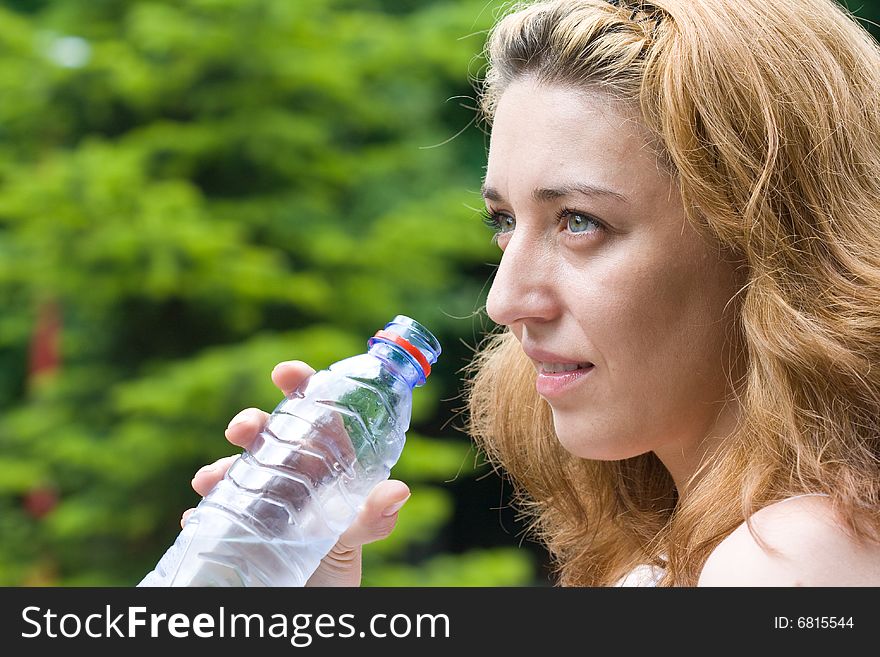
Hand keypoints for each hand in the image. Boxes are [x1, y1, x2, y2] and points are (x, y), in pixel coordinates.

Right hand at [183, 360, 410, 586]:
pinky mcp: (233, 526)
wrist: (308, 608)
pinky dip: (201, 509)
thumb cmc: (335, 566)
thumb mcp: (353, 539)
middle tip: (242, 429)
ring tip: (209, 479)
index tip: (285, 373)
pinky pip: (212, 511)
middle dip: (251, 423)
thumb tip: (398, 491)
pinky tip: (196, 513)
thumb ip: (373, 518)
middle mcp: (288, 475)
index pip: (315, 413)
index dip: (301, 386)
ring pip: (234, 468)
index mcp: (323, 463)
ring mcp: (258, 498)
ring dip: (218, 466)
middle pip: (268, 434)